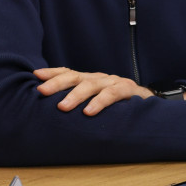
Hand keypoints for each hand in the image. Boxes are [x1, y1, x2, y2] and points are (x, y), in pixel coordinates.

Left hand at [34, 67, 152, 115]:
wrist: (150, 105)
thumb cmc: (118, 106)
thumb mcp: (96, 102)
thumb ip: (79, 102)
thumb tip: (52, 111)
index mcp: (88, 80)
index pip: (67, 73)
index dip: (51, 73)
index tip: (35, 76)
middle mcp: (98, 78)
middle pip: (74, 76)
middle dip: (56, 83)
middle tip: (42, 91)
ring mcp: (113, 82)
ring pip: (91, 85)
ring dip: (75, 95)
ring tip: (62, 107)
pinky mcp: (128, 90)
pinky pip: (112, 94)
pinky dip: (100, 102)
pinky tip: (89, 112)